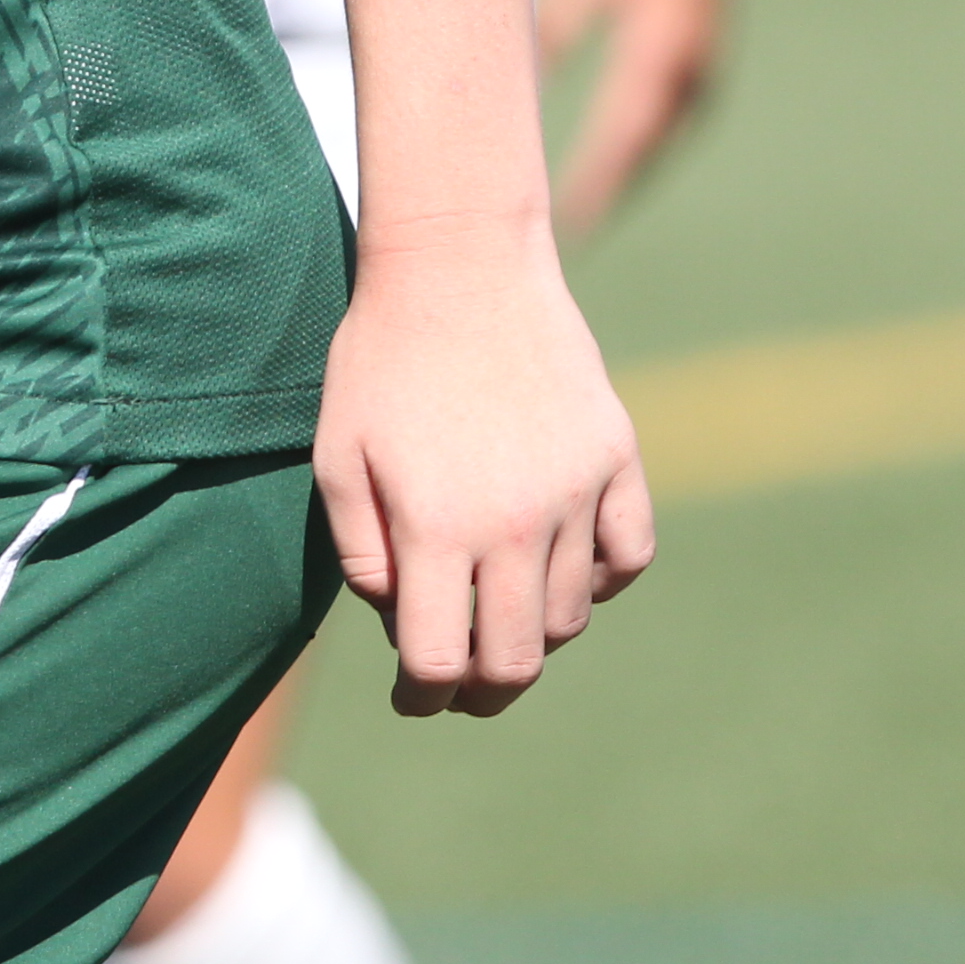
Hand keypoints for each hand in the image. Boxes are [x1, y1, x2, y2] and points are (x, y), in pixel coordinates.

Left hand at [313, 219, 655, 716]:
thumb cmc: (380, 361)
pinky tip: (560, 573)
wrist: (457, 265)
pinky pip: (627, 557)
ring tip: (496, 614)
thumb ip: (362, 557)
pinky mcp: (616, 457)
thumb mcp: (337, 459)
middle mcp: (515, 521)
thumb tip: (402, 624)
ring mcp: (576, 490)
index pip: (439, 664)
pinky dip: (599, 583)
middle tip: (460, 689)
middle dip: (481, 693)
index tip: (412, 698)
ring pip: (568, 615)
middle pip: (515, 661)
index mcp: (435, 527)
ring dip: (531, 634)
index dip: (421, 698)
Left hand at [538, 0, 744, 233]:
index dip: (593, 184)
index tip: (566, 222)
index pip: (619, 138)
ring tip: (597, 204)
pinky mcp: (709, 46)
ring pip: (666, 135)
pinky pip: (678, 112)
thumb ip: (557, 25)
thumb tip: (526, 80)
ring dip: (633, 170)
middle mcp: (690, 64)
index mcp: (658, 48)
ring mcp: (707, 58)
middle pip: (647, 150)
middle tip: (574, 231)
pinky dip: (651, 139)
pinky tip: (630, 148)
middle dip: (612, 191)